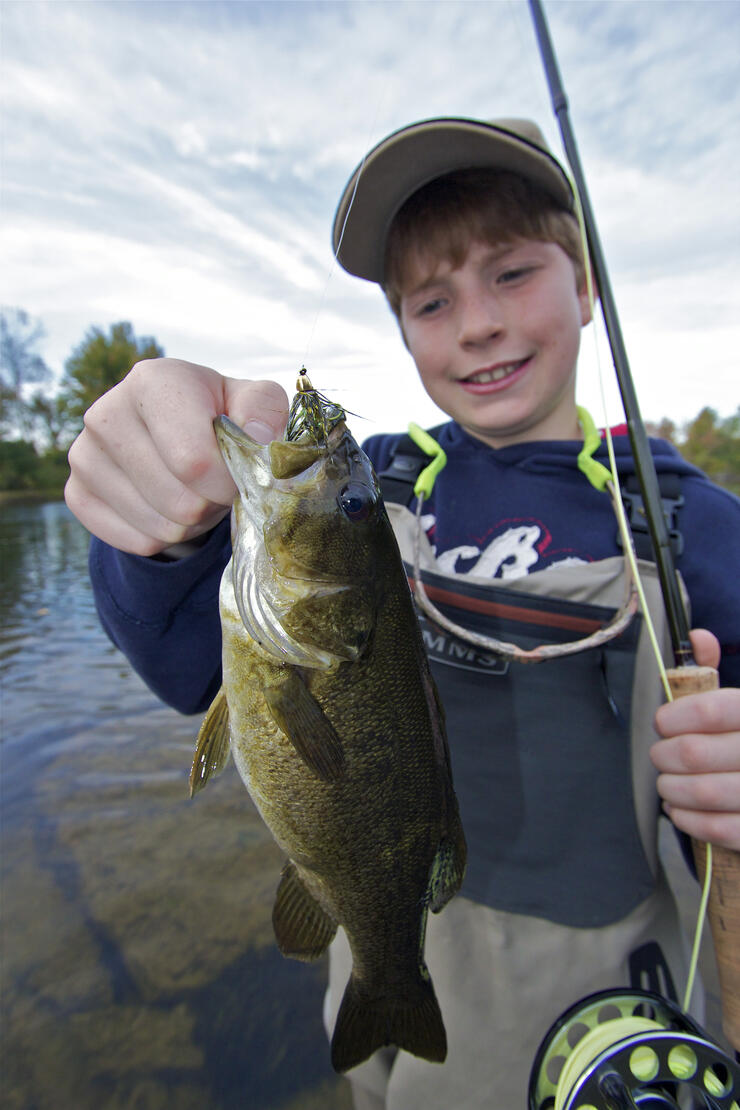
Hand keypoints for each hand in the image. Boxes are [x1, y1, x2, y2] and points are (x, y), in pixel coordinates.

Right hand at [65, 358, 288, 555]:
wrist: (176, 434)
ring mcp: (84, 455)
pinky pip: (137, 542)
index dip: (228, 482)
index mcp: (153, 381)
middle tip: (215, 484)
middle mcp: (106, 413)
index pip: (194, 462)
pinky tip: (167, 506)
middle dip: (211, 503)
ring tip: (194, 491)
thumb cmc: (221, 416)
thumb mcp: (254, 402)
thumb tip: (258, 437)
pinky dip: (164, 536)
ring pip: (161, 527)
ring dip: (191, 522)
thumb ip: (265, 411)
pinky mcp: (76, 493)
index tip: (237, 473)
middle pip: (180, 502)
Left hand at [652, 630, 739, 849]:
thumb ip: (712, 672)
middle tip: (661, 755)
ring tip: (668, 783)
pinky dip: (689, 819)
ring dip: (671, 788)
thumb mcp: (738, 704)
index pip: (712, 709)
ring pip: (702, 792)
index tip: (663, 722)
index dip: (675, 716)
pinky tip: (681, 808)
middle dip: (664, 755)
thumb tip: (697, 636)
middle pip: (694, 753)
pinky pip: (719, 829)